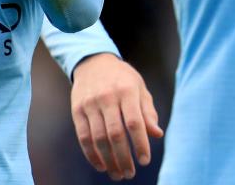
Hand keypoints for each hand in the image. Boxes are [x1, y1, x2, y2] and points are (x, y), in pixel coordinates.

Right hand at [70, 53, 163, 180]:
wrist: (92, 61)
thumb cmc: (122, 78)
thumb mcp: (139, 88)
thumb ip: (148, 112)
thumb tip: (157, 134)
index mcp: (126, 91)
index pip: (134, 122)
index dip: (140, 143)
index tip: (144, 160)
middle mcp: (107, 97)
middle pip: (115, 134)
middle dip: (123, 158)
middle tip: (130, 173)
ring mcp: (90, 104)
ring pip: (98, 138)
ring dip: (108, 160)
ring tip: (117, 174)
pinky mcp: (77, 110)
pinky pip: (83, 136)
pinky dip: (92, 154)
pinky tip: (101, 165)